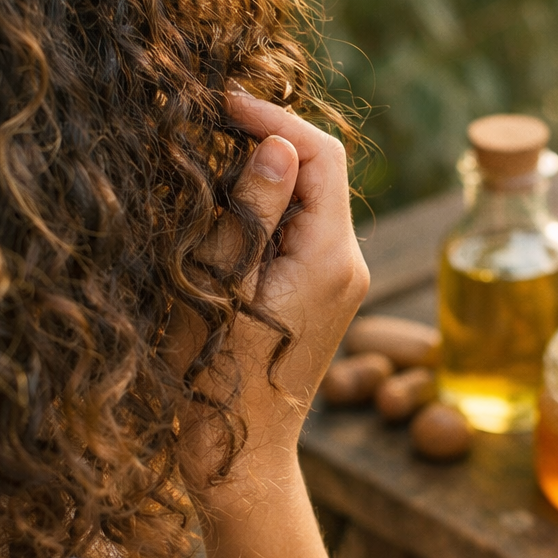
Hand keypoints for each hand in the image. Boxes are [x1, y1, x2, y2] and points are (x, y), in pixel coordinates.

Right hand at [180, 90, 368, 502]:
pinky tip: (229, 214)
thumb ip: (254, 212)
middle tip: (207, 131)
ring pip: (310, 199)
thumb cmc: (217, 377)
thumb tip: (278, 144)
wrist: (242, 452)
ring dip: (265, 175)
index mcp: (332, 257)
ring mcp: (341, 279)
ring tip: (209, 172)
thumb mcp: (223, 285)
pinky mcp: (325, 291)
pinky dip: (270, 209)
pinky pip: (303, 229)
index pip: (322, 155)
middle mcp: (350, 263)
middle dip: (268, 142)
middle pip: (320, 172)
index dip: (274, 119)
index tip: (222, 104)